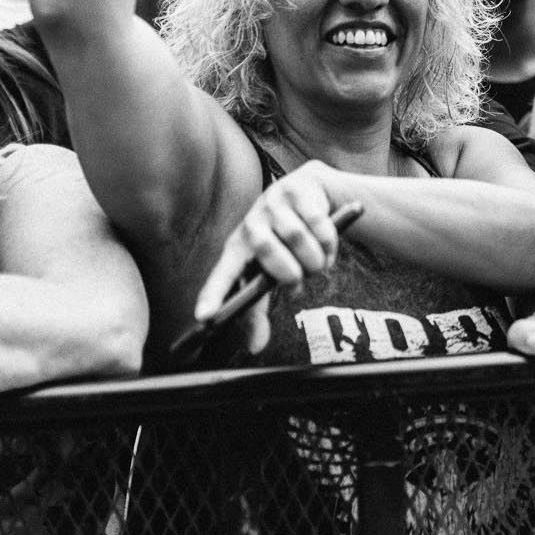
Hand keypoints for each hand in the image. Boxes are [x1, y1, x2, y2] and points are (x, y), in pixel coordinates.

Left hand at [193, 162, 349, 355]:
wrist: (311, 195)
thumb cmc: (286, 243)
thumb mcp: (270, 274)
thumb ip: (259, 309)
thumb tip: (255, 347)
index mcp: (237, 248)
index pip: (222, 274)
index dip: (213, 295)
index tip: (205, 318)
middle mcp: (251, 223)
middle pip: (266, 250)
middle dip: (290, 272)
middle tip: (301, 281)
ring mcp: (273, 202)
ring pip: (298, 238)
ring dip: (315, 259)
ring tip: (318, 264)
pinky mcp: (298, 187)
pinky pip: (319, 224)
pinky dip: (329, 243)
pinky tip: (328, 247)